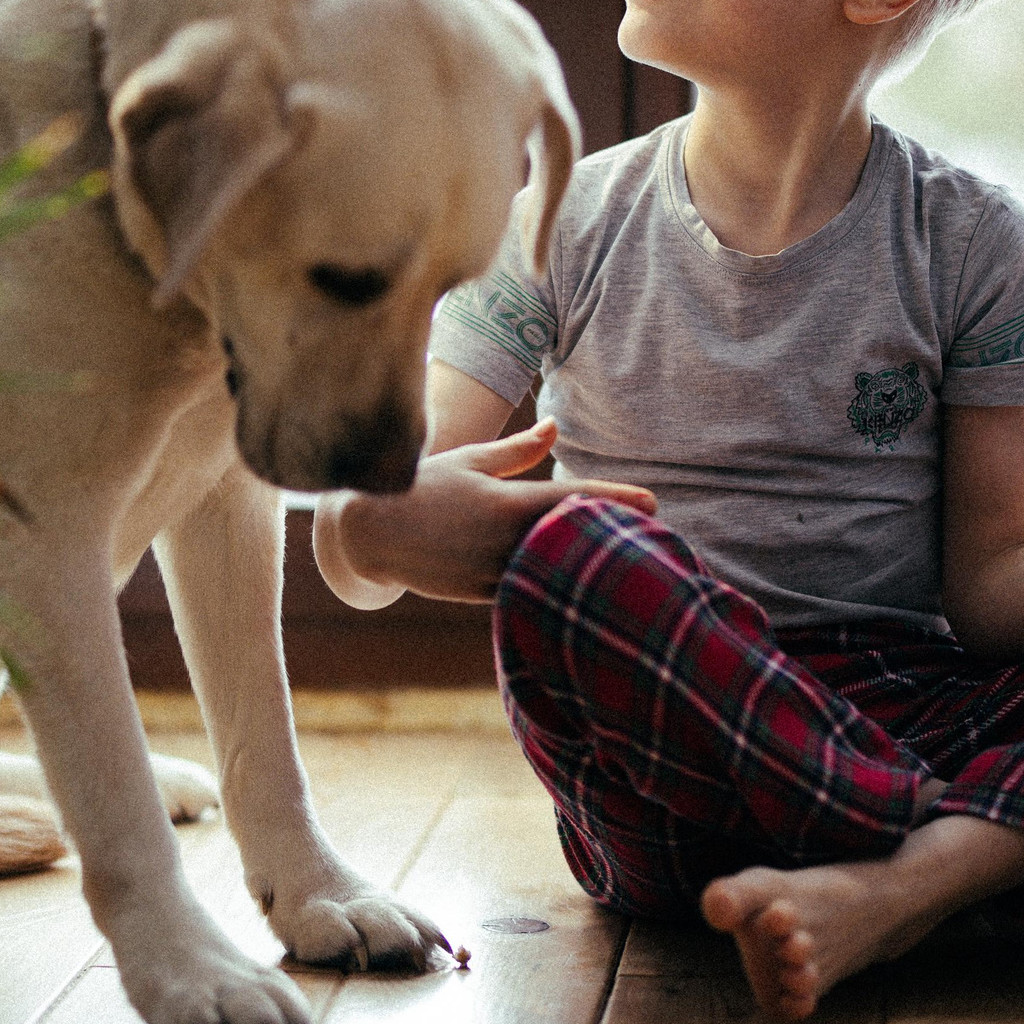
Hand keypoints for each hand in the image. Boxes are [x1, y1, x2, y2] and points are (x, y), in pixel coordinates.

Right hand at [319, 419, 655, 604]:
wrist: (369, 534)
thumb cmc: (423, 487)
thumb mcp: (469, 461)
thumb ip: (517, 451)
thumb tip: (555, 427)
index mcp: (505, 501)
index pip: (572, 499)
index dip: (617, 499)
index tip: (653, 501)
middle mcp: (503, 540)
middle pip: (575, 541)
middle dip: (614, 537)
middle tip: (654, 533)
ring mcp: (493, 573)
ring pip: (555, 573)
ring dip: (589, 566)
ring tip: (630, 560)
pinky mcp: (482, 596)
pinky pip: (530, 592)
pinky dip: (555, 586)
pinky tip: (583, 587)